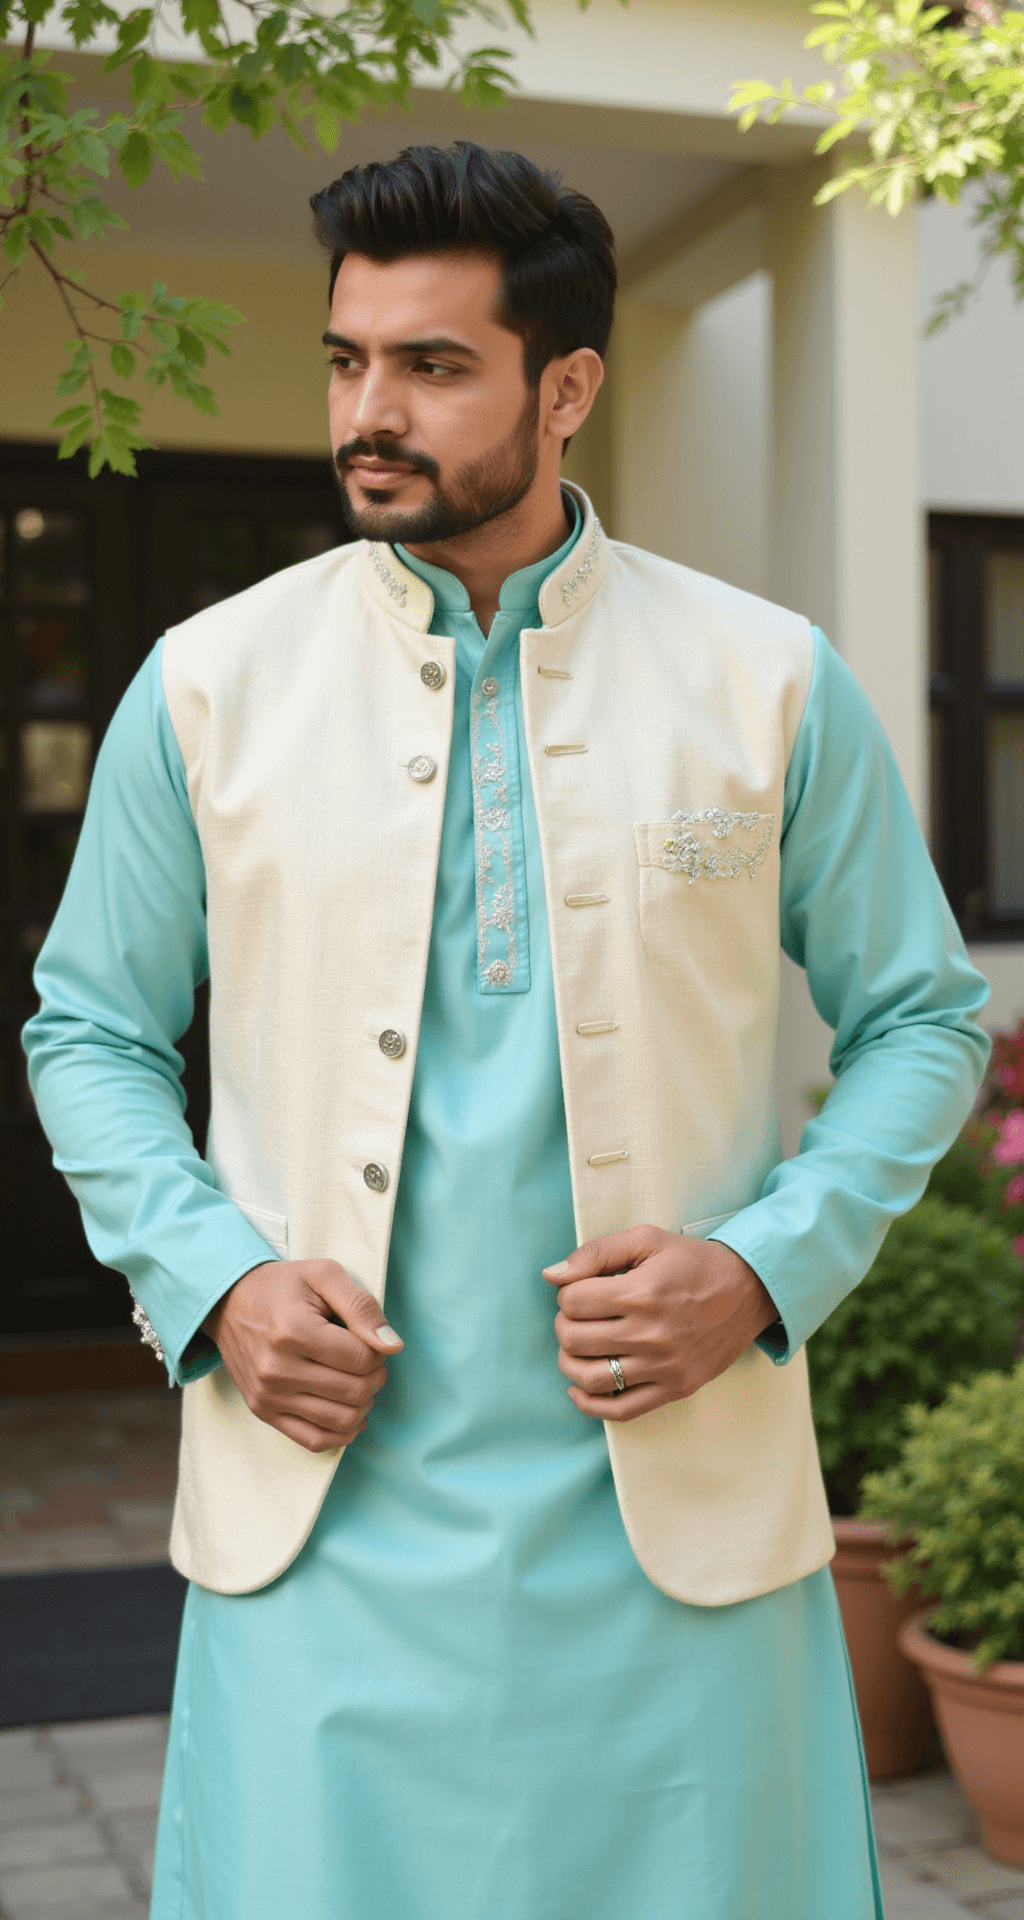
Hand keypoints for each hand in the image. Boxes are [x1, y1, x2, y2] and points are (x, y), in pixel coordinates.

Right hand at [204, 1259, 402, 1453]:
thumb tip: (392, 1345)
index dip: (380, 1350)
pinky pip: (315, 1441)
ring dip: (364, 1404)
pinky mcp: (263, 1412)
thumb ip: (362, 1306)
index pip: (362, 1359)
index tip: (371, 1338)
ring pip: (341, 1420)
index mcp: (293, 1331)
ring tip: (359, 1381)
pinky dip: (342, 1434)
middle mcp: (277, 1369)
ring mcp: (268, 1395)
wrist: (228, 1303)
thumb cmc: (282, 1286)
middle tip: (370, 1359)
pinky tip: (350, 1413)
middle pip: (355, 1391)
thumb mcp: (324, 1275)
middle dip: (376, 1377)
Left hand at [544, 1226, 777, 1423]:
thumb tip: (551, 1276)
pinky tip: (579, 1388)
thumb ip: (596, 1252)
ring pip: (591, 1378)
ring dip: (570, 1364)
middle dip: (564, 1326)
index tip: (581, 1291)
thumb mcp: (647, 1240)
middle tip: (577, 1317)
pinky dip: (590, 1404)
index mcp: (642, 1292)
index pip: (572, 1302)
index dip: (567, 1293)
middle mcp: (652, 1333)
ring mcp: (664, 1366)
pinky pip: (621, 1410)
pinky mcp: (675, 1388)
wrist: (748, 1290)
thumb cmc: (693, 1262)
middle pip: (574, 1339)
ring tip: (577, 1348)